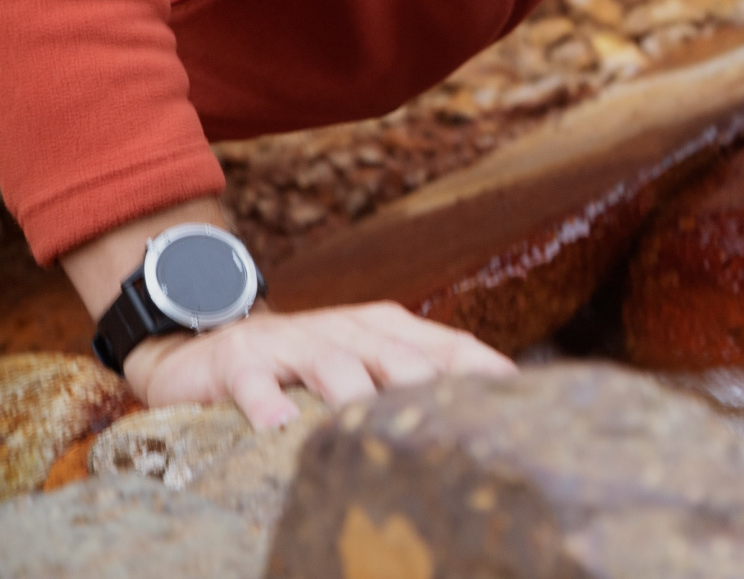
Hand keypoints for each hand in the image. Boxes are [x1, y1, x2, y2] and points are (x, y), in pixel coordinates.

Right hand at [122, 301, 516, 427]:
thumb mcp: (367, 366)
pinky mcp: (241, 360)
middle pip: (399, 355)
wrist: (210, 346)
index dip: (482, 370)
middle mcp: (349, 330)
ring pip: (335, 364)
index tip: (517, 397)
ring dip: (353, 392)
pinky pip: (256, 380)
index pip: (447, 346)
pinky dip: (266, 402)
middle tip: (454, 422)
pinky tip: (277, 427)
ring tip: (368, 422)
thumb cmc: (307, 365)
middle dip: (427, 384)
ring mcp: (295, 343)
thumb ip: (419, 382)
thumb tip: (487, 416)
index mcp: (388, 331)